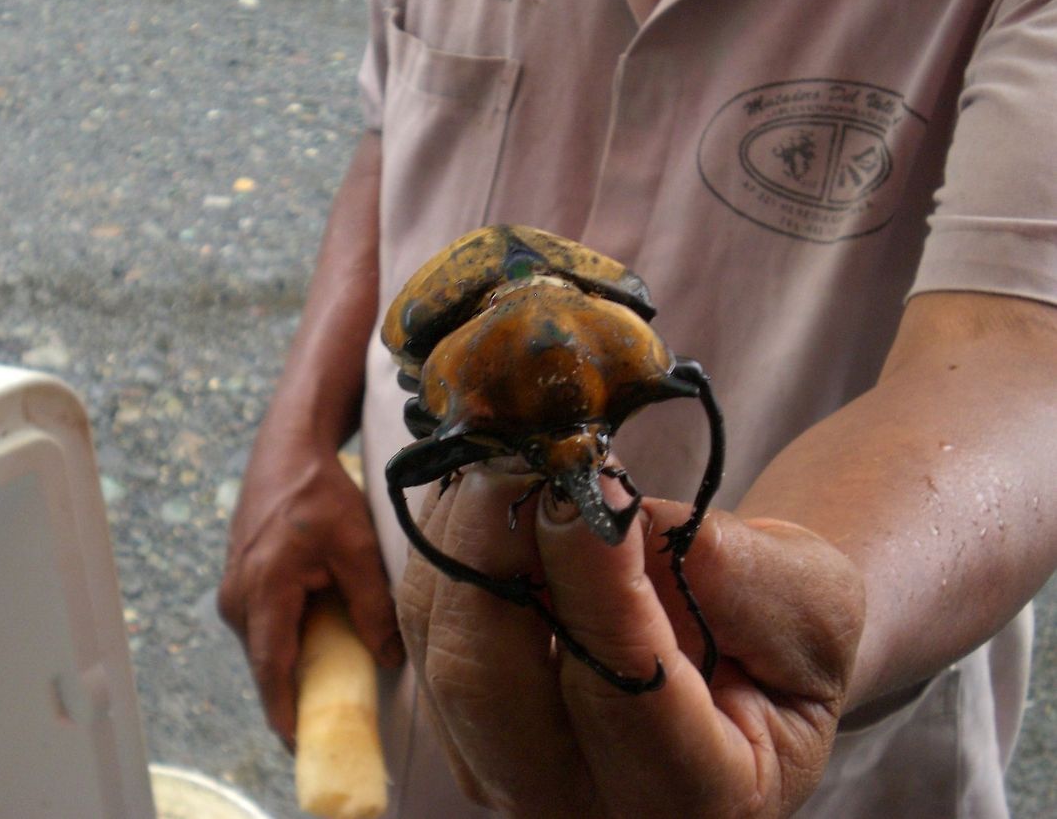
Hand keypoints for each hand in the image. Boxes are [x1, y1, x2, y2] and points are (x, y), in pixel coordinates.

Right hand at [218, 444, 402, 749]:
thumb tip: (390, 657)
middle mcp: (237, 597)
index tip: (300, 746)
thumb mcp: (357, 546)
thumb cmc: (321, 495)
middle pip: (265, 663)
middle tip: (328, 723)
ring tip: (326, 687)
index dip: (285, 710)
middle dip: (293, 695)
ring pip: (263, 646)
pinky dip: (286, 642)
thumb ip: (372, 604)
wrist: (287, 453)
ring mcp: (233, 592)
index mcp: (264, 589)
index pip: (271, 666)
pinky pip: (262, 628)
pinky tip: (316, 644)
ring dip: (291, 666)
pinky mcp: (239, 585)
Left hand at [397, 466, 864, 816]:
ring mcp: (507, 769)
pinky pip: (425, 625)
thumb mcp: (809, 600)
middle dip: (493, 551)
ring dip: (461, 535)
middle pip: (488, 685)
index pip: (622, 690)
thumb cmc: (787, 636)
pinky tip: (485, 484)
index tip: (590, 482)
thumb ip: (728, 569)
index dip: (595, 580)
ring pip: (441, 649)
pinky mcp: (462, 720)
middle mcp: (585, 806)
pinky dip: (446, 544)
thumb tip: (602, 508)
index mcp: (700, 797)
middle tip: (525, 452)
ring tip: (505, 450)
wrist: (746, 656)